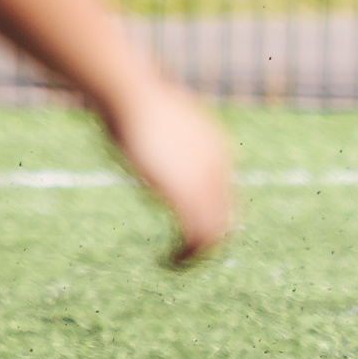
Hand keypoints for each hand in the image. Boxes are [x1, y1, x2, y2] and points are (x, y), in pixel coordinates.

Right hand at [102, 78, 235, 265]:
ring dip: (197, 253)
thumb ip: (154, 125)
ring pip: (215, 231)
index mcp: (215, 147)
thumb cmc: (131, 97)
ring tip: (176, 264)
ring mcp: (205, 180)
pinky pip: (196, 236)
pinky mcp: (186, 195)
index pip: (224, 191)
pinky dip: (186, 255)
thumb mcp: (152, 114)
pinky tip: (169, 262)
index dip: (209, 213)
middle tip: (183, 255)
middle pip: (226, 214)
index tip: (186, 228)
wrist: (132, 94)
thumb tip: (137, 114)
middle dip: (208, 239)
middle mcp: (218, 166)